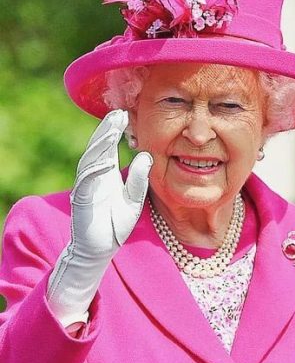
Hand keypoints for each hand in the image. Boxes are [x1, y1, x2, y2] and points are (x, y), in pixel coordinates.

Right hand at [69, 109, 151, 258]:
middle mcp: (94, 177)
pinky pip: (86, 182)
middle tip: (118, 113)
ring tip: (110, 129)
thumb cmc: (115, 224)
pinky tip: (102, 158)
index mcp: (105, 174)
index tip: (125, 114)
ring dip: (100, 144)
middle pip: (98, 148)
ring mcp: (86, 187)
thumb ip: (138, 179)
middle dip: (106, 130)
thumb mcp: (134, 199)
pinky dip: (93, 170)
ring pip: (90, 160)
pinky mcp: (81, 200)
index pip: (109, 148)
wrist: (100, 249)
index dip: (115, 131)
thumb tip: (145, 156)